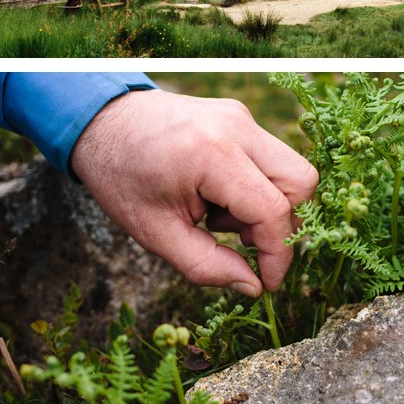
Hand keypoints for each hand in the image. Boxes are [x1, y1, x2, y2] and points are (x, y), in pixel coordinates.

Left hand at [70, 90, 318, 296]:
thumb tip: (253, 286)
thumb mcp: (154, 233)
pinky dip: (257, 186)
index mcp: (210, 155)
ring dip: (269, 204)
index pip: (271, 209)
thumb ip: (206, 265)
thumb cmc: (122, 178)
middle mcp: (236, 128)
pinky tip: (218, 195)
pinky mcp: (243, 116)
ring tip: (220, 216)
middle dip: (283, 223)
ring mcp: (243, 117)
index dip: (277, 253)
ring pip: (292, 169)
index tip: (268, 282)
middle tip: (241, 241)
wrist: (103, 122)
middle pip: (301, 182)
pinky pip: (272, 158)